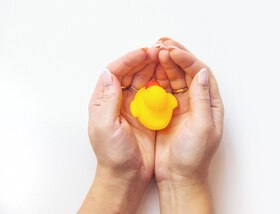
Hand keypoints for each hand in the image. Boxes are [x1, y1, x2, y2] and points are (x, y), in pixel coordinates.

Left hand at [80, 46, 159, 212]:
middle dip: (146, 60)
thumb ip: (107, 100)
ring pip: (147, 80)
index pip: (116, 72)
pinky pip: (158, 94)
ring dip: (157, 69)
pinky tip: (173, 78)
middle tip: (160, 51)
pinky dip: (165, 84)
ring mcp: (137, 107)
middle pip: (133, 72)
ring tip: (168, 59)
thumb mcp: (106, 127)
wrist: (128, 177)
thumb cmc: (113, 156)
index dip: (130, 60)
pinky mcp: (151, 115)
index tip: (144, 53)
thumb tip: (109, 73)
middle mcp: (120, 101)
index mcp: (105, 101)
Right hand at [153, 38, 223, 212]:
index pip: (200, 73)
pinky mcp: (166, 112)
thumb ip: (202, 98)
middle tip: (160, 44)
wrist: (179, 177)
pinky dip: (154, 77)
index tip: (173, 52)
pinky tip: (146, 69)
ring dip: (164, 63)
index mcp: (209, 104)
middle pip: (186, 71)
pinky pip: (160, 89)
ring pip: (173, 77)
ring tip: (152, 51)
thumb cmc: (194, 157)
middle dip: (175, 55)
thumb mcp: (203, 126)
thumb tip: (201, 72)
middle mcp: (197, 102)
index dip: (188, 59)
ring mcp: (181, 106)